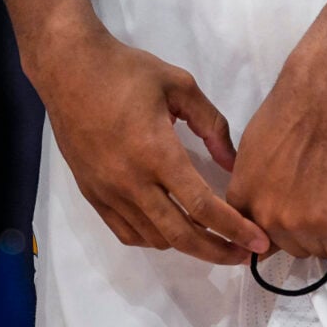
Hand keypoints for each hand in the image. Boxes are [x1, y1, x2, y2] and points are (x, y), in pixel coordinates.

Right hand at [38, 29, 269, 263]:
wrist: (69, 70)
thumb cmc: (126, 71)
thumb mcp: (179, 85)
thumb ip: (211, 123)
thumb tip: (231, 162)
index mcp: (156, 152)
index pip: (202, 205)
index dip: (234, 228)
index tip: (257, 242)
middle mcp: (131, 181)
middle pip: (180, 234)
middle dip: (217, 251)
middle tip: (242, 256)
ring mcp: (108, 192)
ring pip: (154, 238)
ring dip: (186, 244)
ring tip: (210, 238)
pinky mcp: (93, 195)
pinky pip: (127, 232)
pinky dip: (154, 238)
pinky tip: (170, 228)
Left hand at [226, 54, 326, 264]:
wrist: (320, 94)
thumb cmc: (289, 110)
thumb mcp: (251, 150)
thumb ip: (253, 184)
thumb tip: (257, 206)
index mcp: (243, 199)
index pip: (255, 240)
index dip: (278, 229)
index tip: (292, 217)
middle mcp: (264, 218)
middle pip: (289, 248)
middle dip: (305, 230)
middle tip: (320, 198)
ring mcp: (297, 224)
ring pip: (318, 251)